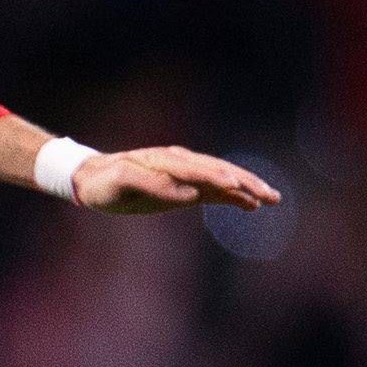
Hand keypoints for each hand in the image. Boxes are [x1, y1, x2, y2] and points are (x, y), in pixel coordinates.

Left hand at [71, 146, 279, 214]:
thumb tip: (186, 193)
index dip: (217, 176)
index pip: (198, 168)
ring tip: (271, 199)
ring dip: (247, 188)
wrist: (94, 179)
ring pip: (223, 179)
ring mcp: (185, 174)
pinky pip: (214, 191)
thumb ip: (150, 184)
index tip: (235, 185)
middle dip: (246, 182)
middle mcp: (181, 163)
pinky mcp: (184, 187)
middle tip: (270, 195)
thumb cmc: (104, 181)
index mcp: (166, 160)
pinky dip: (233, 196)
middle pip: (220, 171)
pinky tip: (250, 206)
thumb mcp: (120, 182)